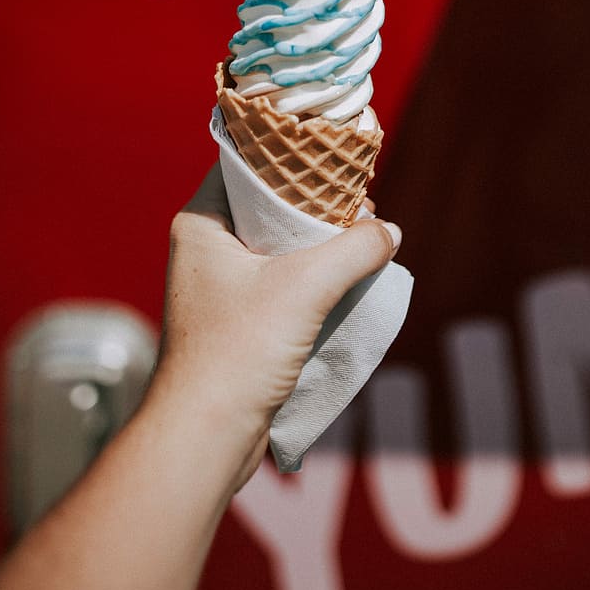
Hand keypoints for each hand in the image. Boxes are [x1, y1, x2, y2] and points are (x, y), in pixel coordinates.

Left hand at [149, 164, 400, 490]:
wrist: (206, 436)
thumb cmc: (239, 352)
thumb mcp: (307, 287)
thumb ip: (355, 250)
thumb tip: (388, 232)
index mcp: (202, 224)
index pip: (247, 165)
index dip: (291, 156)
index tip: (333, 154)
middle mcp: (205, 249)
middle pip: (269, 205)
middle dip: (316, 203)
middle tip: (359, 201)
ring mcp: (220, 287)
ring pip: (279, 246)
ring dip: (320, 243)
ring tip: (361, 237)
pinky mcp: (239, 321)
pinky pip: (282, 282)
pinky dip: (314, 277)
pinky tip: (347, 279)